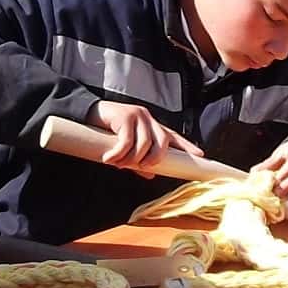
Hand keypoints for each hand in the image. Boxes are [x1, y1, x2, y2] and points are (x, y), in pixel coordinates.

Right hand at [90, 100, 204, 176]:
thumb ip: (139, 160)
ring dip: (131, 159)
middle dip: (153, 159)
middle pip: (162, 142)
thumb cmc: (108, 131)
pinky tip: (109, 159)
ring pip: (144, 144)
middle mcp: (149, 120)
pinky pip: (127, 141)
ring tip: (118, 164)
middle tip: (139, 167)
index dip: (187, 146)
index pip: (173, 137)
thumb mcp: (126, 147)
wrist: (88, 112)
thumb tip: (150, 175)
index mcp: (152, 127)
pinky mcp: (126, 116)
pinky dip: (118, 154)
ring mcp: (138, 116)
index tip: (200, 155)